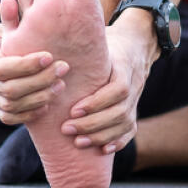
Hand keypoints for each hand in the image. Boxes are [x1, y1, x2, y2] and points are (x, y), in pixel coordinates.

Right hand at [0, 21, 69, 125]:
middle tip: (63, 68)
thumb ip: (9, 23)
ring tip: (60, 85)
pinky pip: (8, 117)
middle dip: (41, 81)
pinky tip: (46, 103)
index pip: (3, 68)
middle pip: (11, 89)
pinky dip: (29, 114)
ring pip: (11, 105)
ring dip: (39, 98)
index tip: (49, 56)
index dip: (27, 65)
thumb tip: (19, 1)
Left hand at [62, 11, 158, 153]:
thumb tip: (49, 49)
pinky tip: (102, 150)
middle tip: (67, 129)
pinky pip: (131, 129)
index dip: (97, 102)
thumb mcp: (97, 38)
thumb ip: (79, 45)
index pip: (117, 89)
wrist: (137, 43)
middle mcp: (134, 84)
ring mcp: (136, 98)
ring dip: (101, 135)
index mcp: (124, 66)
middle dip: (93, 124)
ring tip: (78, 141)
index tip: (74, 110)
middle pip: (119, 111)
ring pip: (125, 123)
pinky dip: (118, 141)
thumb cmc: (108, 40)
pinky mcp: (135, 108)